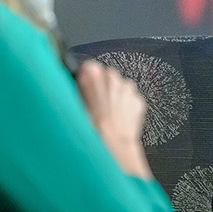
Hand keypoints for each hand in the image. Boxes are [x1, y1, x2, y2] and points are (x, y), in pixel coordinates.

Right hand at [77, 59, 153, 177]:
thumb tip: (76, 86)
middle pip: (106, 75)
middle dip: (101, 87)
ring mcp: (128, 88)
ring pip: (120, 87)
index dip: (86, 78)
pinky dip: (125, 106)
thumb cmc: (92, 129)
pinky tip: (117, 118)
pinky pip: (130, 99)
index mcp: (93, 75)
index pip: (89, 66)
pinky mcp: (138, 100)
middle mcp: (113, 78)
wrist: (113, 145)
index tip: (85, 86)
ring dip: (114, 96)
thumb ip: (76, 89)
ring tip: (106, 113)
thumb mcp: (74, 106)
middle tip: (95, 104)